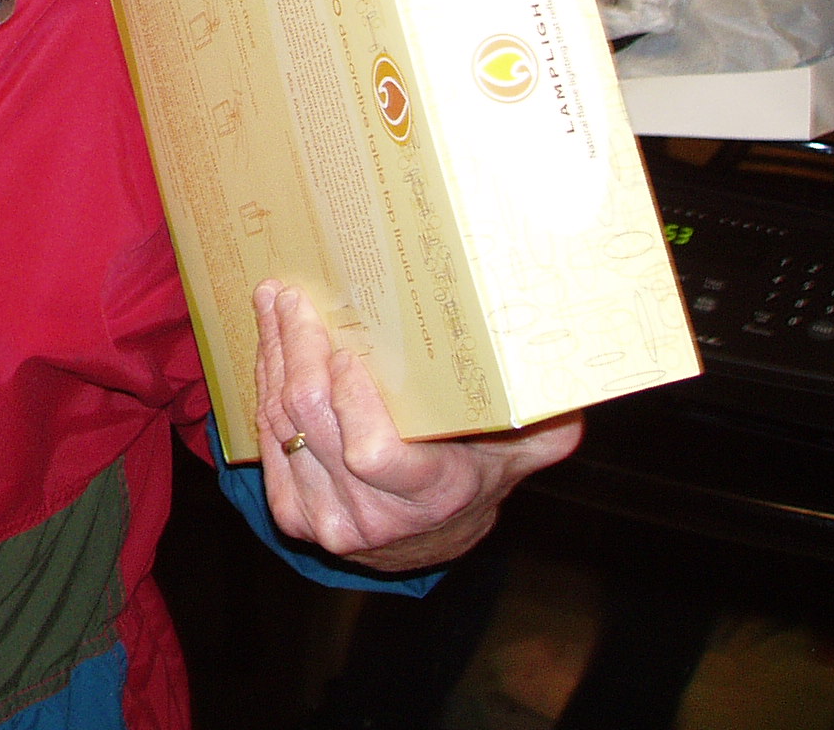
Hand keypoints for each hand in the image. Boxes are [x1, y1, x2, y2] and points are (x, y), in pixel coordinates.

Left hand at [252, 279, 581, 573]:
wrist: (428, 539)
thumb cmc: (473, 475)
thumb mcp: (515, 452)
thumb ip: (544, 428)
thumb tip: (568, 392)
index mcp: (427, 496)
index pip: (372, 453)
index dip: (350, 400)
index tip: (345, 348)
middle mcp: (371, 516)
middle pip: (312, 423)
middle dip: (297, 348)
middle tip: (290, 295)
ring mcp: (326, 520)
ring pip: (281, 424)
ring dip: (273, 355)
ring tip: (273, 304)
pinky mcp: (294, 515)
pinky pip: (267, 439)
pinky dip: (265, 387)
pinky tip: (270, 347)